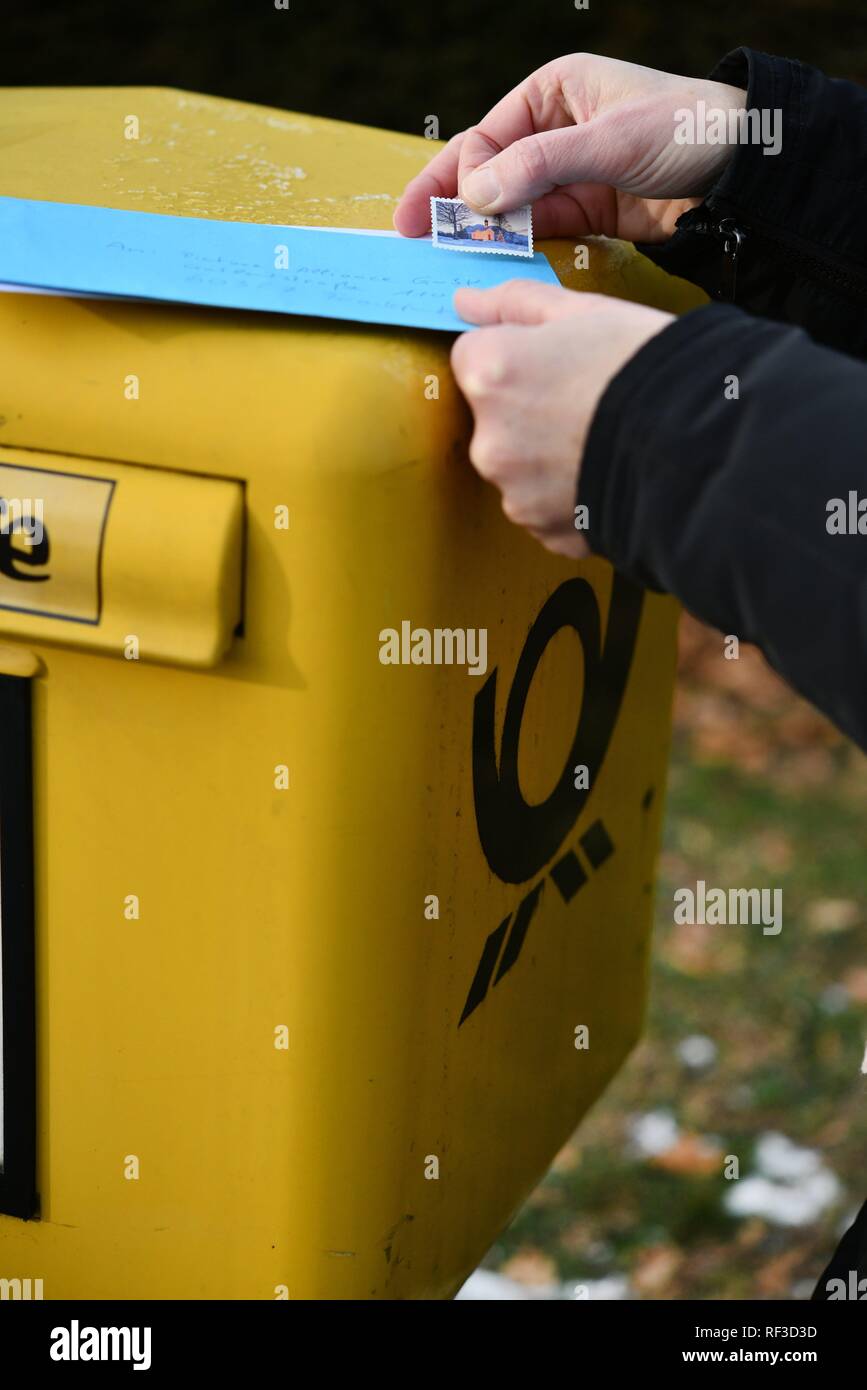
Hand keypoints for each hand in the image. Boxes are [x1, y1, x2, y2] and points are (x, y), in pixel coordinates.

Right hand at [395, 53, 745, 242]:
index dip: (460, 174)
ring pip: (510, 205)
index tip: (451, 212)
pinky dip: (517, 246)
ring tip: (448, 258)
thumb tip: (475, 196)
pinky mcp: (587, 212)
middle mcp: (555, 130)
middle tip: (411, 236)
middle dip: (451, 203)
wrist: (746, 171)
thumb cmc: (686, 130)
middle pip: (487, 170)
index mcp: (554, 91)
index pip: (487, 134)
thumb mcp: (610, 141)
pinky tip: (494, 262)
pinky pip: (539, 230)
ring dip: (483, 231)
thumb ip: (541, 167)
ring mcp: (569, 174)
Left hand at [450, 280, 672, 556]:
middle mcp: (489, 441)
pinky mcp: (544, 531)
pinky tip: (606, 473)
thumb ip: (516, 303)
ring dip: (548, 457)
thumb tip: (465, 301)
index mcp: (491, 376)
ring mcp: (516, 494)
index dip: (519, 354)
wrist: (702, 444)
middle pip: (493, 418)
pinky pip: (547, 507)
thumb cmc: (648, 367)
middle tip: (588, 401)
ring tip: (603, 440)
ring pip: (520, 467)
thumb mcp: (587, 312)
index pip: (474, 357)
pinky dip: (569, 495)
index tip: (557, 361)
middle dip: (528, 410)